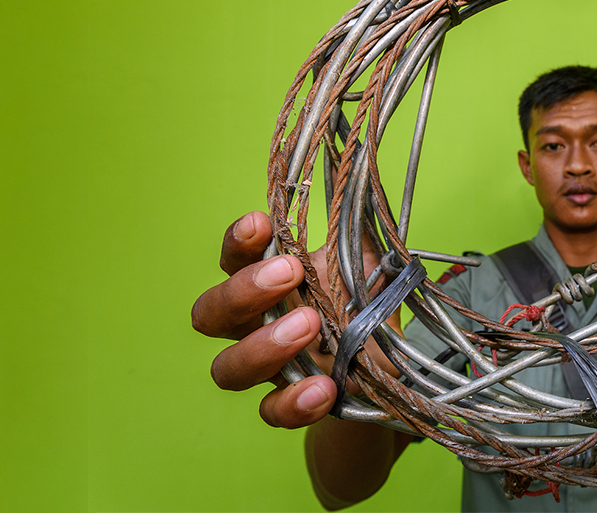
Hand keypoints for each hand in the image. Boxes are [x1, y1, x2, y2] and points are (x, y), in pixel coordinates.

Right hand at [191, 211, 389, 428]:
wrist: (386, 368)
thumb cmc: (366, 301)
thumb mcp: (370, 261)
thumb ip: (359, 230)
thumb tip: (362, 185)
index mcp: (265, 280)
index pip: (233, 257)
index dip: (238, 241)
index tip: (261, 224)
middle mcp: (253, 324)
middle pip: (210, 314)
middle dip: (243, 291)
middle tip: (290, 274)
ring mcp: (266, 368)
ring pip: (227, 368)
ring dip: (262, 347)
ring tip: (310, 327)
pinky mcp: (288, 403)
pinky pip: (271, 411)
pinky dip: (292, 402)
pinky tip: (325, 388)